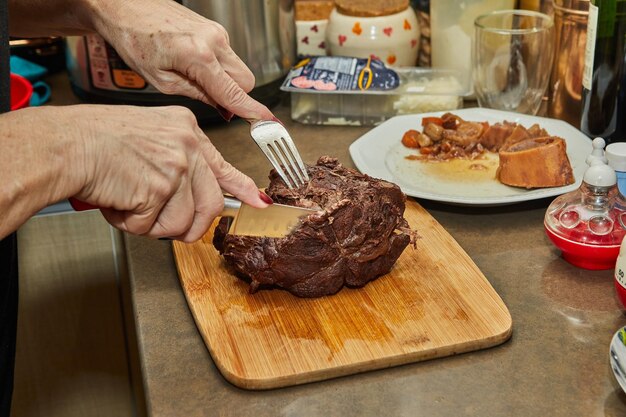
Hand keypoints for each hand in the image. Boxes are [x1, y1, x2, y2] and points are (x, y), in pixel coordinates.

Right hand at [72, 104, 268, 240]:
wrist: (66, 144)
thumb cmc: (96, 140)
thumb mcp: (150, 137)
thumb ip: (177, 162)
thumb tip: (194, 195)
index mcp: (187, 132)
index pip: (224, 167)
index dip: (242, 189)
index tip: (257, 202)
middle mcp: (187, 147)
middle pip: (209, 206)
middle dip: (190, 226)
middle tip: (166, 225)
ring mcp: (175, 168)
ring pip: (180, 223)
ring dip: (151, 224)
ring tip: (128, 201)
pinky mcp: (158, 190)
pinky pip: (150, 227)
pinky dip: (129, 224)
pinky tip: (117, 201)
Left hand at [91, 0, 273, 120]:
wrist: (124, 5)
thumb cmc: (134, 38)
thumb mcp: (160, 79)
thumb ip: (195, 94)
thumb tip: (221, 107)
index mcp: (199, 55)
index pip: (234, 92)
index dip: (251, 110)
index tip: (266, 122)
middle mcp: (214, 41)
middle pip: (245, 81)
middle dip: (235, 96)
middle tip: (211, 101)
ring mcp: (217, 32)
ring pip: (238, 68)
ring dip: (226, 81)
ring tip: (195, 79)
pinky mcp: (214, 28)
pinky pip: (228, 56)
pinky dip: (219, 68)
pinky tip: (194, 65)